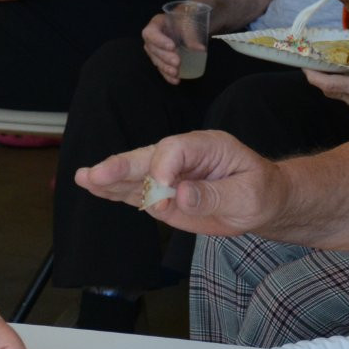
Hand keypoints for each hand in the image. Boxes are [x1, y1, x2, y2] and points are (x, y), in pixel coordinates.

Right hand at [75, 130, 285, 236]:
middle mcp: (183, 156)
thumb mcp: (249, 196)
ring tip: (84, 178)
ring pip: (137, 174)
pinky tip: (93, 187)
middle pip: (148, 156)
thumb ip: (214, 195)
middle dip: (122, 166)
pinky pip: (138, 191)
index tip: (163, 198)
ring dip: (111, 178)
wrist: (263, 202)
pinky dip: (116, 192)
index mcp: (207, 146)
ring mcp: (171, 175)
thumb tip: (180, 196)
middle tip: (96, 174)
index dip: (163, 170)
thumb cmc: (260, 192)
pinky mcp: (164, 194)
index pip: (175, 149)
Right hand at [140, 12, 184, 83]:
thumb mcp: (188, 22)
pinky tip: (175, 80)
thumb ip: (191, 35)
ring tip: (176, 73)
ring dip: (165, 68)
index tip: (172, 46)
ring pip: (156, 60)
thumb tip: (199, 49)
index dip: (159, 41)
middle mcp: (152, 38)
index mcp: (156, 24)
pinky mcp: (161, 59)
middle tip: (177, 62)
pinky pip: (162, 68)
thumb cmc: (186, 19)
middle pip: (153, 49)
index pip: (150, 33)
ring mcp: (156, 49)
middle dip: (165, 57)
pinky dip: (168, 75)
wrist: (187, 23)